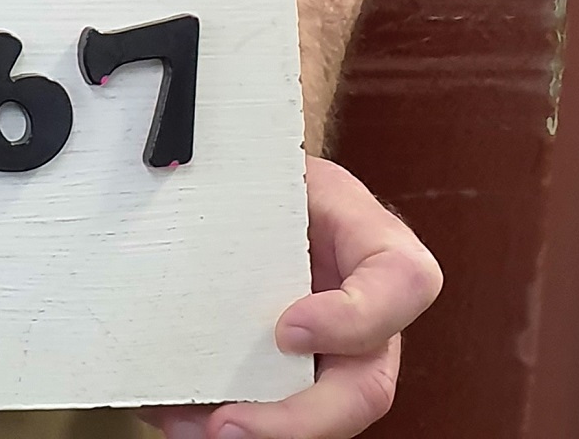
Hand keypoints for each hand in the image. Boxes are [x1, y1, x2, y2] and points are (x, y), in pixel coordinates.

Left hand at [142, 156, 442, 437]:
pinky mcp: (300, 377)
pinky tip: (177, 414)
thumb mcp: (280, 166)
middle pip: (365, 388)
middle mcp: (372, 317)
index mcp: (378, 250)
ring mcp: (340, 356)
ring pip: (321, 416)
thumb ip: (260, 183)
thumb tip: (176, 177)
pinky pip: (277, 411)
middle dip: (297, 421)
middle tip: (226, 426)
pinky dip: (228, 418)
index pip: (402, 284)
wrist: (265, 195)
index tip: (285, 330)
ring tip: (187, 425)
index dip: (352, 320)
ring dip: (258, 431)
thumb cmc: (279, 180)